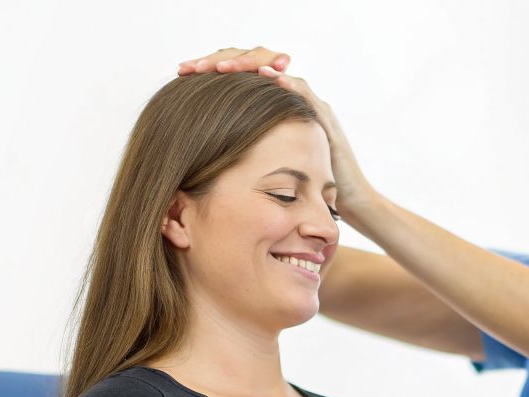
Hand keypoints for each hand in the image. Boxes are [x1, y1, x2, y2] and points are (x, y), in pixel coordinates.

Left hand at [173, 48, 376, 219]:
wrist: (346, 203)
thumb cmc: (303, 191)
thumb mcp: (258, 167)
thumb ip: (234, 153)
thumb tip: (192, 155)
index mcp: (269, 107)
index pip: (237, 75)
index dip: (210, 69)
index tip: (182, 73)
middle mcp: (288, 99)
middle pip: (252, 63)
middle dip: (221, 60)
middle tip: (194, 66)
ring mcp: (307, 103)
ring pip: (275, 69)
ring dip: (249, 65)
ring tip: (224, 68)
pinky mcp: (324, 116)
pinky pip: (304, 90)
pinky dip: (286, 81)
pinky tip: (267, 77)